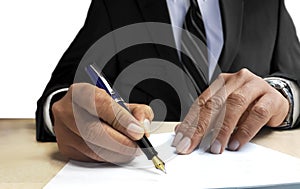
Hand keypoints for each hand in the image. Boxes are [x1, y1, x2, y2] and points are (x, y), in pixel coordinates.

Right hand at [52, 83, 153, 162]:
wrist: (75, 112)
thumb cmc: (99, 107)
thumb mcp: (121, 102)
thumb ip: (137, 110)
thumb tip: (142, 127)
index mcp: (81, 92)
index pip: (100, 104)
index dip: (121, 120)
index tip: (137, 131)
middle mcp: (67, 110)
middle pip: (94, 131)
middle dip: (121, 142)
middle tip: (137, 146)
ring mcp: (63, 131)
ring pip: (93, 149)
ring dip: (118, 153)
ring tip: (131, 150)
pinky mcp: (65, 148)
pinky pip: (90, 158)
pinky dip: (109, 157)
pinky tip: (117, 153)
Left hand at [172, 69, 288, 153]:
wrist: (275, 100)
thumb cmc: (247, 105)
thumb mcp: (225, 109)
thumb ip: (206, 118)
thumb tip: (183, 131)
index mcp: (222, 82)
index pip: (201, 102)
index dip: (190, 122)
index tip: (182, 139)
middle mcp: (237, 80)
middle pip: (214, 103)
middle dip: (200, 127)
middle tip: (192, 144)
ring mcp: (255, 86)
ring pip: (234, 105)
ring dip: (222, 129)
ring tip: (216, 146)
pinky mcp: (272, 98)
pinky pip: (256, 114)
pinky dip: (244, 130)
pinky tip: (236, 142)